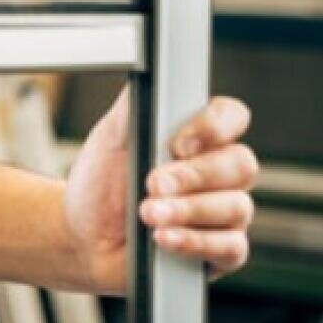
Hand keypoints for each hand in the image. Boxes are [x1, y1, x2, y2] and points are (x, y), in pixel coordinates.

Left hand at [62, 88, 256, 293]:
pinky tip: (162, 239)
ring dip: (187, 211)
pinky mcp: (220, 251)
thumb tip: (148, 71)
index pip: (233, 117)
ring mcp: (224, 213)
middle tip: (151, 183)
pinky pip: (231, 247)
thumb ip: (132, 104)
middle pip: (241, 165)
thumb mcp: (110, 136)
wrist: (81, 234)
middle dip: (193, 176)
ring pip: (237, 207)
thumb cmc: (101, 182)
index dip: (214, 127)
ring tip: (146, 214)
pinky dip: (194, 242)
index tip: (177, 143)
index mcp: (200, 137)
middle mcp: (220, 173)